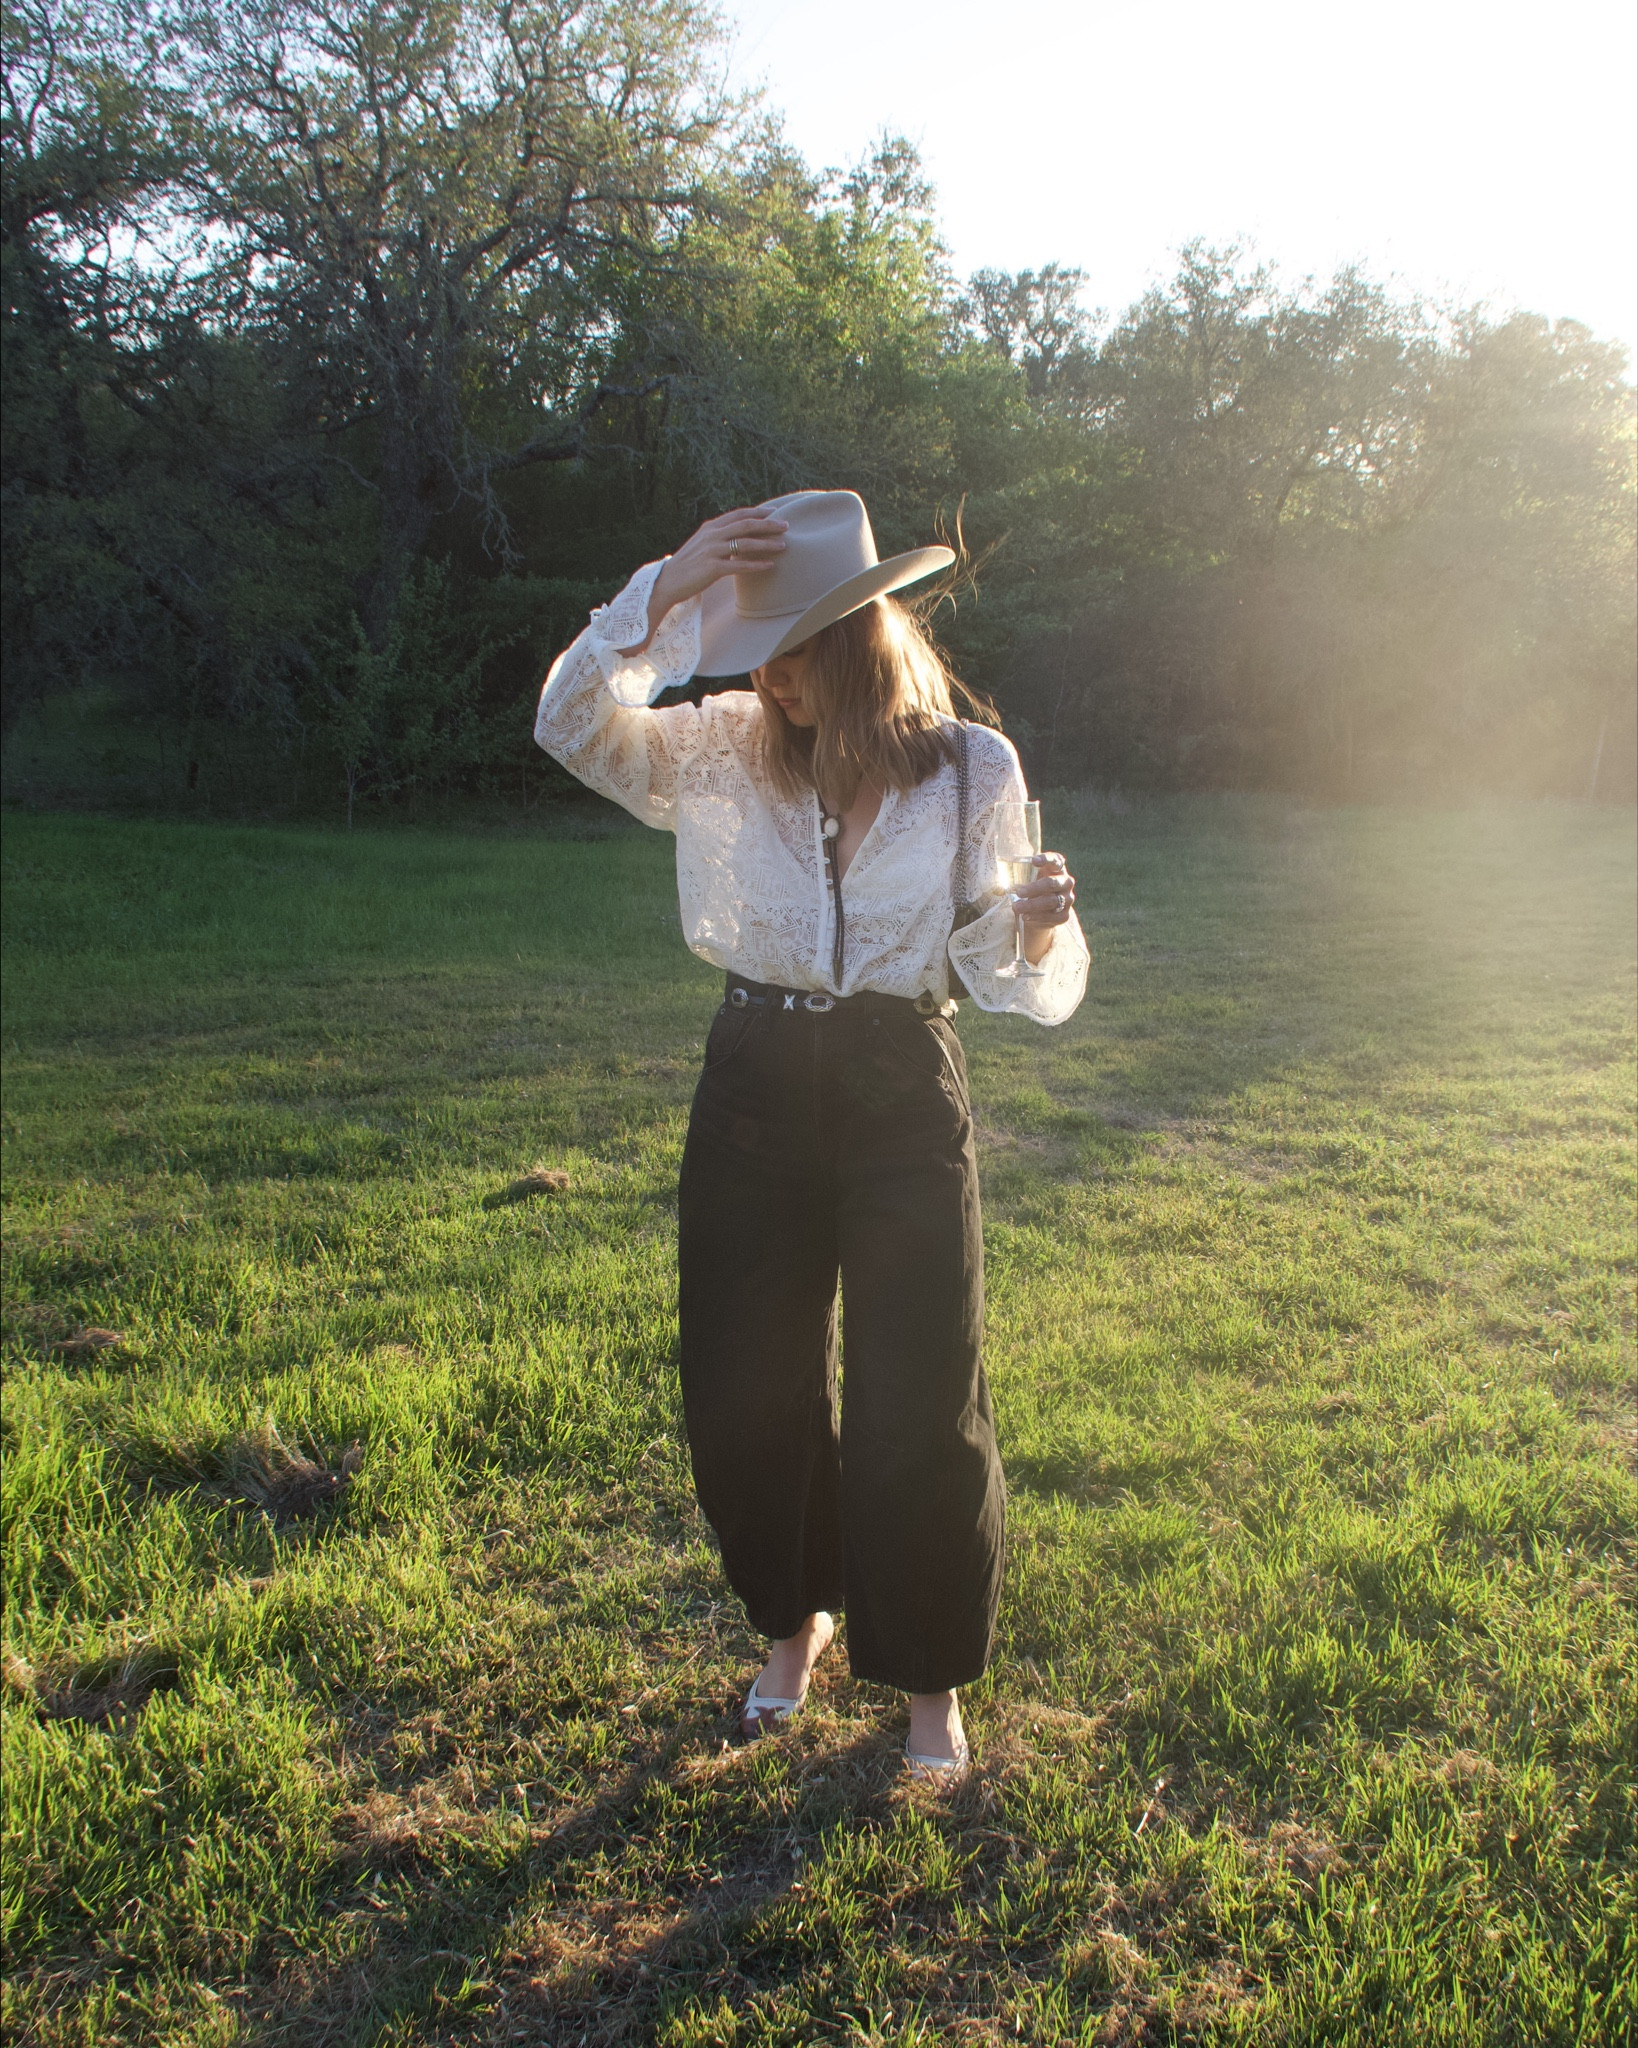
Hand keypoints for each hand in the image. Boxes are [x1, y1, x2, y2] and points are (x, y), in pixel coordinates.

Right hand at [619, 506, 787, 650]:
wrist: (668, 581)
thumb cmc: (688, 565)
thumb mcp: (702, 544)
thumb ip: (719, 537)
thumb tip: (738, 536)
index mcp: (710, 528)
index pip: (738, 514)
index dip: (758, 512)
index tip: (775, 512)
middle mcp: (712, 535)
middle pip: (745, 525)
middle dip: (768, 524)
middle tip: (786, 526)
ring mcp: (712, 551)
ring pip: (745, 543)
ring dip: (766, 544)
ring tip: (783, 546)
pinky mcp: (712, 569)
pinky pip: (739, 565)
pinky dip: (756, 564)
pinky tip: (770, 565)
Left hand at [1011, 852, 1075, 964]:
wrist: (1042, 913)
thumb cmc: (1032, 890)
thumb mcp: (1027, 881)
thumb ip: (1018, 879)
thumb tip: (997, 888)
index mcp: (1057, 868)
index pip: (1056, 860)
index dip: (1046, 859)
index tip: (1033, 861)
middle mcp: (1066, 882)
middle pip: (1052, 883)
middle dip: (1034, 888)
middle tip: (1018, 892)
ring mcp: (1067, 899)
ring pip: (1051, 901)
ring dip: (1032, 905)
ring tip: (1017, 907)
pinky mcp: (1064, 915)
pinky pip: (1052, 916)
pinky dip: (1037, 917)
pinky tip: (1025, 917)